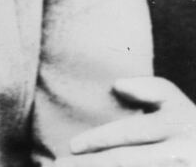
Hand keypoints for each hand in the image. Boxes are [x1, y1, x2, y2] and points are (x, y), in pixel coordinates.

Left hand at [56, 77, 195, 166]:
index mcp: (178, 124)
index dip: (98, 139)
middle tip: (60, 164)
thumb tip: (117, 84)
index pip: (130, 132)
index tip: (72, 145)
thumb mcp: (179, 105)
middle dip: (88, 164)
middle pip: (123, 160)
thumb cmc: (188, 129)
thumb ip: (153, 89)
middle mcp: (179, 153)